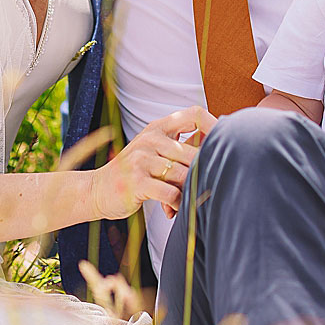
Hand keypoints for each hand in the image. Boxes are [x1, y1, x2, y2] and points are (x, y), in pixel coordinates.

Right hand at [89, 106, 215, 220]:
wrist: (96, 190)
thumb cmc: (135, 173)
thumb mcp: (154, 152)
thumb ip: (180, 147)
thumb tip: (216, 147)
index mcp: (158, 128)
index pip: (194, 114)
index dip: (214, 125)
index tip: (227, 142)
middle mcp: (150, 139)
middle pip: (193, 152)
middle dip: (202, 173)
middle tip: (207, 187)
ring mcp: (141, 159)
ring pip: (183, 175)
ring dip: (189, 192)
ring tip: (187, 202)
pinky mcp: (136, 181)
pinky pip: (171, 193)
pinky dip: (177, 204)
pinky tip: (173, 210)